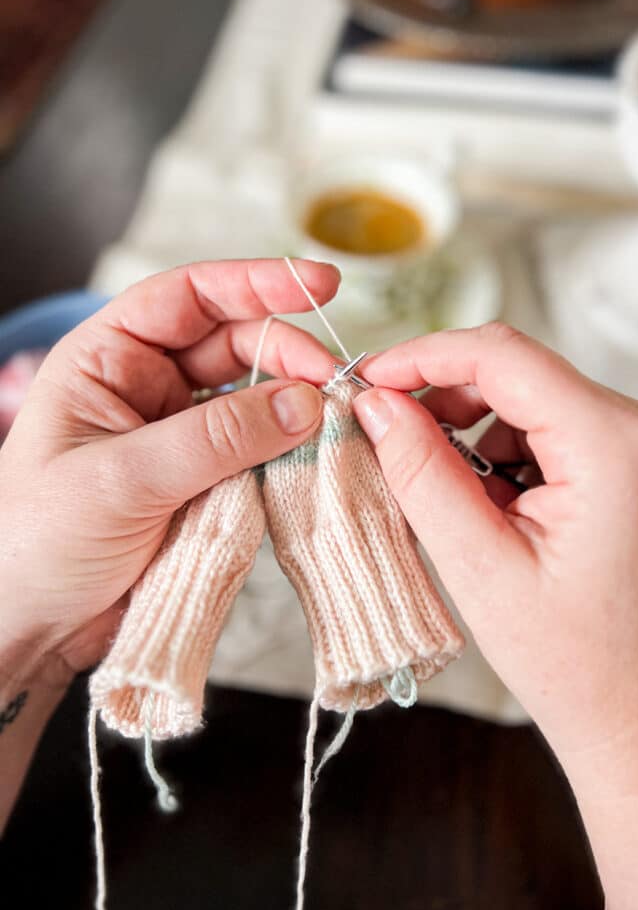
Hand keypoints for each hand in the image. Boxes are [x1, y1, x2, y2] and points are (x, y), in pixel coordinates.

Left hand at [0, 258, 338, 685]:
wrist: (31, 627)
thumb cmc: (39, 541)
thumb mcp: (125, 478)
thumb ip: (217, 438)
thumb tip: (305, 402)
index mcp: (107, 359)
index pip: (188, 297)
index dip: (255, 282)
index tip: (319, 283)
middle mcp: (147, 388)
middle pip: (234, 344)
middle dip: (287, 354)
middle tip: (333, 383)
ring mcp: (179, 436)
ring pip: (255, 400)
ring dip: (295, 406)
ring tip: (335, 421)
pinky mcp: (205, 483)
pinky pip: (259, 454)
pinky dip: (291, 453)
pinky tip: (317, 455)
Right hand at [354, 323, 637, 775]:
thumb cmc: (573, 662)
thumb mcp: (480, 566)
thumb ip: (422, 473)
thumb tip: (376, 405)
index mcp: (612, 443)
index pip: (501, 356)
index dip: (422, 357)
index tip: (366, 378)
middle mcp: (637, 428)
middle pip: (514, 370)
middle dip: (442, 397)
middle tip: (383, 434)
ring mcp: (637, 444)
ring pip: (525, 400)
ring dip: (469, 434)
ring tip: (446, 502)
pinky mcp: (625, 464)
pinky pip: (545, 430)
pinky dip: (499, 456)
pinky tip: (485, 511)